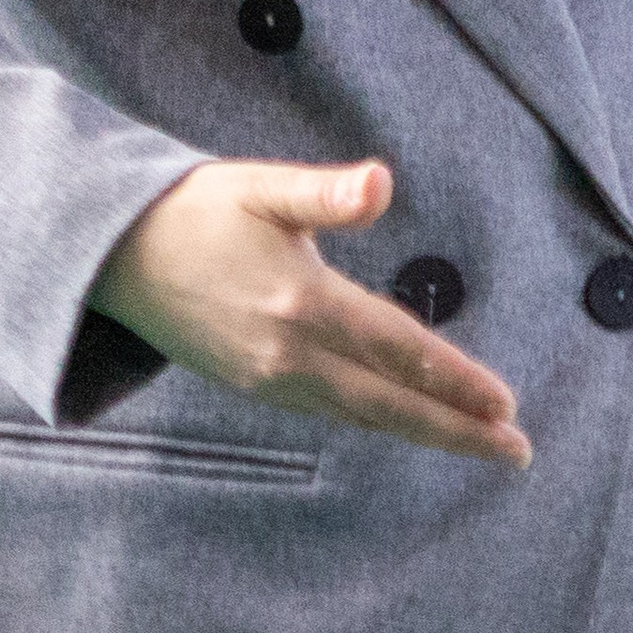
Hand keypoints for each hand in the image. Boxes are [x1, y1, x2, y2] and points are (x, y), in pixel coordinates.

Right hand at [92, 159, 530, 465]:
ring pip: (365, 417)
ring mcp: (272, 381)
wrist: (115, 257)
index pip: (398, 351)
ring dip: (427, 434)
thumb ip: (326, 193)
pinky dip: (381, 423)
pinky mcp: (258, 389)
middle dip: (457, 431)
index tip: (505, 406)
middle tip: (518, 451)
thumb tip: (381, 182)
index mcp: (302, 303)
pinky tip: (411, 423)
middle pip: (391, 404)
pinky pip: (335, 413)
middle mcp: (290, 356)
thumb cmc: (195, 210)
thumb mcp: (261, 187)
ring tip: (481, 444)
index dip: (455, 381)